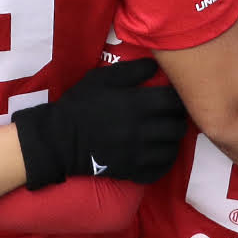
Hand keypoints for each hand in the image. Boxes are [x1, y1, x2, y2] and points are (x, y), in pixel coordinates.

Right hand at [11, 58, 188, 188]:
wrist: (60, 139)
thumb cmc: (81, 105)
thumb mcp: (101, 79)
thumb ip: (131, 71)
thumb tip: (155, 66)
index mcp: (135, 104)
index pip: (172, 101)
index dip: (176, 98)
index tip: (171, 98)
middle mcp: (141, 130)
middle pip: (177, 127)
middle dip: (177, 119)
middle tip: (170, 116)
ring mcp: (138, 153)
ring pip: (172, 149)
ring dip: (171, 141)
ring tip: (164, 135)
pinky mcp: (132, 170)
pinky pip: (160, 170)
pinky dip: (163, 162)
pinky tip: (157, 154)